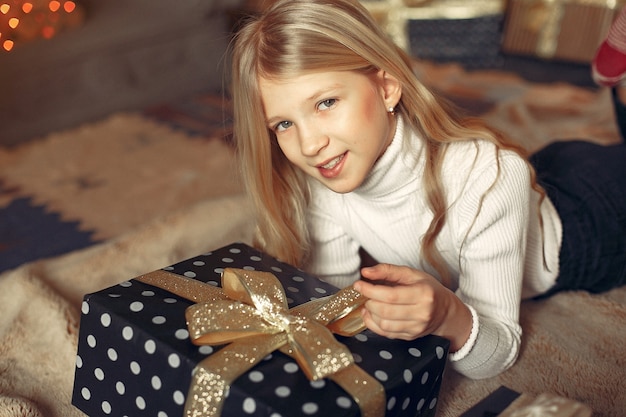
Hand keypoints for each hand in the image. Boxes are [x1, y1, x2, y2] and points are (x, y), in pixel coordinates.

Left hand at [353, 263, 471, 351]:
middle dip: (369, 302)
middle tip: (365, 294)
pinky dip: (374, 324)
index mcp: (423, 294)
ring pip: (384, 325)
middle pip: (386, 311)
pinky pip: (386, 334)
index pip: (391, 295)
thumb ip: (387, 270)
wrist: (445, 311)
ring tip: (369, 304)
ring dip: (370, 314)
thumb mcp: (411, 274)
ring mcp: (416, 327)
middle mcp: (421, 313)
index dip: (370, 291)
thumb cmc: (427, 289)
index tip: (358, 285)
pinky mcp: (410, 337)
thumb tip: (366, 272)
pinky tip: (372, 315)